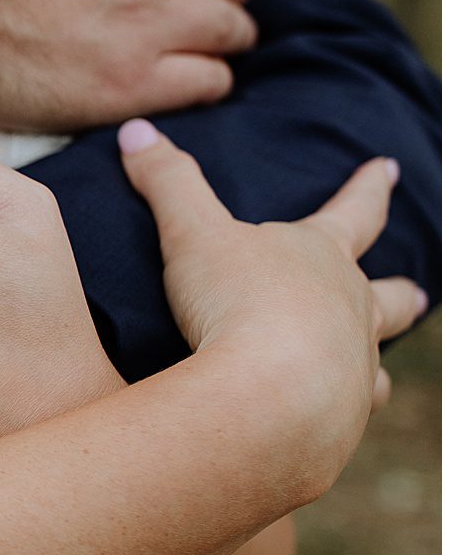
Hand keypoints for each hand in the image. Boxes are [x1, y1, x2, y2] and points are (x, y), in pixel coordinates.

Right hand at [113, 119, 422, 450]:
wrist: (268, 396)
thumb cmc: (239, 302)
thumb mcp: (191, 233)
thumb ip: (167, 182)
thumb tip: (135, 131)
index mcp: (321, 258)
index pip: (353, 211)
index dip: (367, 187)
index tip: (387, 168)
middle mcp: (352, 311)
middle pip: (389, 297)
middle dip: (400, 292)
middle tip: (419, 292)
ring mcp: (354, 370)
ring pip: (376, 363)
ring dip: (373, 360)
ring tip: (371, 370)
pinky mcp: (340, 423)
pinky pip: (345, 417)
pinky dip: (335, 415)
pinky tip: (318, 423)